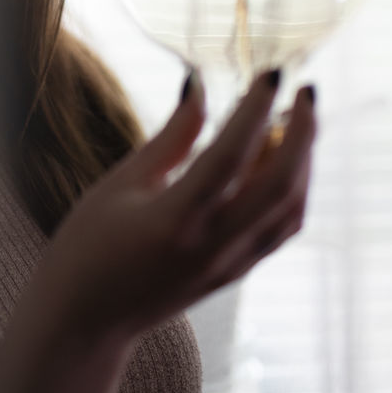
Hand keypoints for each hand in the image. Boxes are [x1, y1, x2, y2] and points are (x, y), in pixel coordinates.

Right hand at [0, 70, 316, 392]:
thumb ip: (170, 137)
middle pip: (281, 183)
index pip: (232, 154)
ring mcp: (230, 264)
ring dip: (303, 159)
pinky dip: (293, 188)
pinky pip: (281, 228)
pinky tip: (280, 161)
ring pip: (290, 208)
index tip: (269, 72)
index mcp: (176, 219)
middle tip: (302, 88)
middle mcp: (213, 245)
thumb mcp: (122, 183)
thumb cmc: (90, 246)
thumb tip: (198, 84)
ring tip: (292, 119)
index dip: (256, 108)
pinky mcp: (235, 273)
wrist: (88, 320)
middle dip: (303, 131)